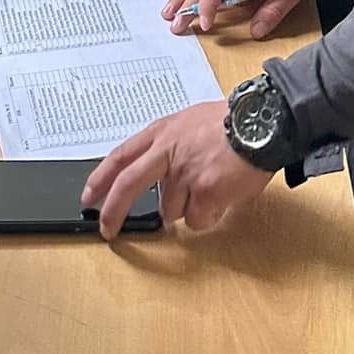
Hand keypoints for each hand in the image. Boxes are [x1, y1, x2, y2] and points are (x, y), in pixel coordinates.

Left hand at [83, 101, 273, 238]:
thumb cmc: (232, 123)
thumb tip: (160, 180)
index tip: (89, 197)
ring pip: (171, 210)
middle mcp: (167, 152)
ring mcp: (184, 173)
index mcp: (162, 132)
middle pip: (128, 185)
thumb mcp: (190, 122)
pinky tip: (223, 194)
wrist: (263, 123)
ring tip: (212, 184)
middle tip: (107, 231)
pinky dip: (209, 214)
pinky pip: (197, 219)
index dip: (101, 178)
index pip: (121, 156)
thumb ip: (170, 147)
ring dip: (188, 207)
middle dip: (113, 212)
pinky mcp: (204, 192)